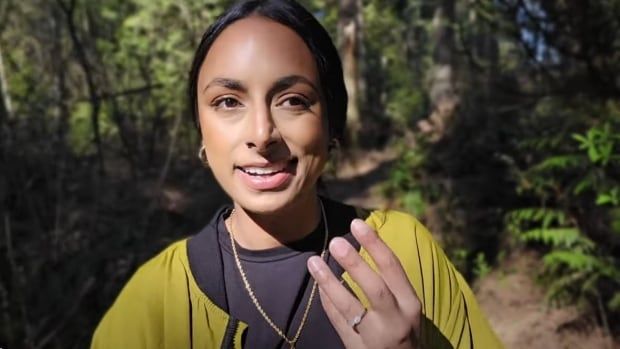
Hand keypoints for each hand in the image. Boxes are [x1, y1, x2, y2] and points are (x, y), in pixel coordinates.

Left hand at [307, 219, 420, 348]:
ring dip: (329, 282)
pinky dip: (327, 302)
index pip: (393, 269)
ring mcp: (375, 337)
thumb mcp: (406, 306)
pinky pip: (338, 322)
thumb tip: (363, 243)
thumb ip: (389, 282)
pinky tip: (318, 285)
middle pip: (375, 289)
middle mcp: (395, 320)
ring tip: (313, 262)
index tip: (358, 224)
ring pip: (349, 307)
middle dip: (355, 263)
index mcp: (410, 304)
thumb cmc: (404, 329)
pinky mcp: (357, 347)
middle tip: (336, 242)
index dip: (375, 244)